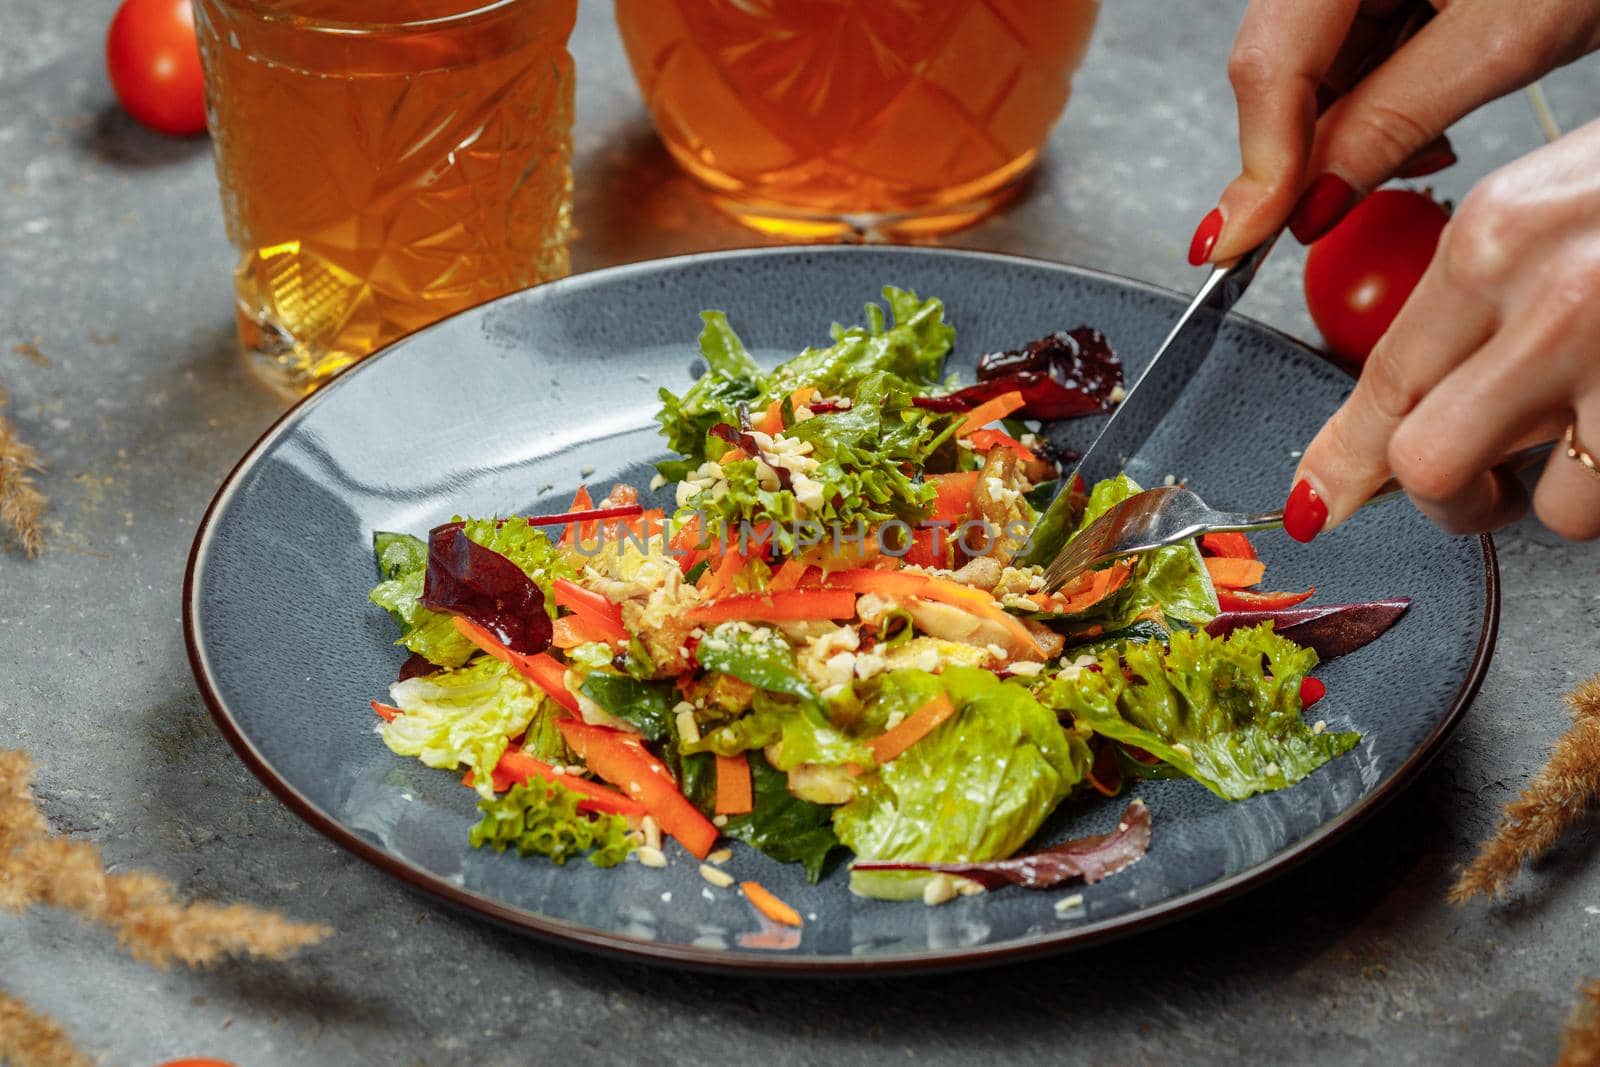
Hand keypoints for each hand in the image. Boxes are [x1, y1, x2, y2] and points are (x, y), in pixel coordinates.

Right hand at [1190, 0, 1599, 264]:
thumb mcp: (1506, 38)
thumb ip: (1393, 120)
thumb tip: (1310, 204)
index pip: (1269, 62)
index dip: (1257, 162)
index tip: (1242, 240)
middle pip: (1281, 66)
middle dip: (1304, 151)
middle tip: (1318, 219)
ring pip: (1313, 67)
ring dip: (1348, 129)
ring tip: (1423, 148)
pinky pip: (1352, 50)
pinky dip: (1379, 98)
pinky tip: (1426, 113)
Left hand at [1284, 118, 1599, 541]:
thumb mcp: (1550, 209)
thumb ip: (1473, 300)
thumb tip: (1408, 399)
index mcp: (1496, 240)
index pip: (1383, 383)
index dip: (1343, 461)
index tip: (1319, 501)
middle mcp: (1552, 302)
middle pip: (1432, 467)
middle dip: (1450, 500)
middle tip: (1478, 487)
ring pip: (1551, 506)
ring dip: (1562, 494)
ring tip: (1591, 436)